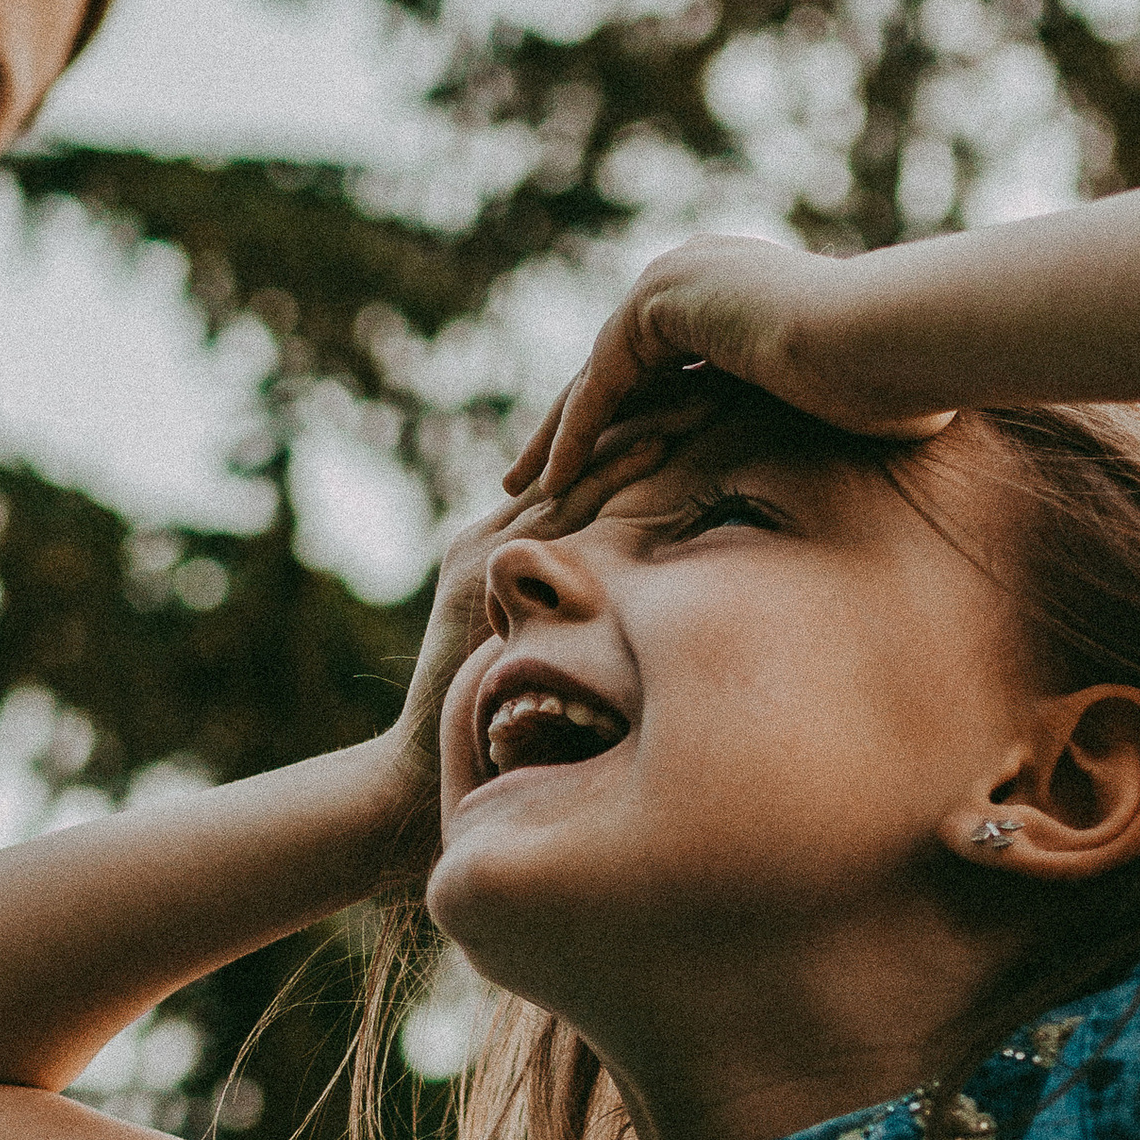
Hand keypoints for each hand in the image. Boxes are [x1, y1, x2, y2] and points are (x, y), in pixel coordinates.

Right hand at [380, 424, 700, 852]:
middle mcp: (497, 536)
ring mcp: (486, 548)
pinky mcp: (480, 566)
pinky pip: (553, 511)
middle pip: (585, 459)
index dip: (648, 437)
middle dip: (650, 415)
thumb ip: (585, 625)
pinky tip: (655, 448)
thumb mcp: (548, 663)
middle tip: (717, 379)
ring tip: (697, 396)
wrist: (423, 760)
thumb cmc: (494, 727)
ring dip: (637, 429)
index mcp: (513, 551)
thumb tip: (656, 623)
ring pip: (574, 471)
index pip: (591, 478)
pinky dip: (603, 476)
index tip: (710, 409)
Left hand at [507, 233, 954, 502]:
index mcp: (735, 293)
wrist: (893, 340)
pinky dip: (577, 433)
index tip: (597, 472)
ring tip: (523, 490)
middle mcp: (697, 274)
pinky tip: (555, 482)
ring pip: (598, 375)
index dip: (623, 421)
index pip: (658, 366)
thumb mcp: (836, 406)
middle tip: (531, 478)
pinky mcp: (661, 302)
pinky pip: (603, 381)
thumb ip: (807, 415)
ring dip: (558, 435)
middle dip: (571, 426)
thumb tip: (832, 465)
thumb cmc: (892, 384)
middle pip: (615, 368)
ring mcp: (676, 280)